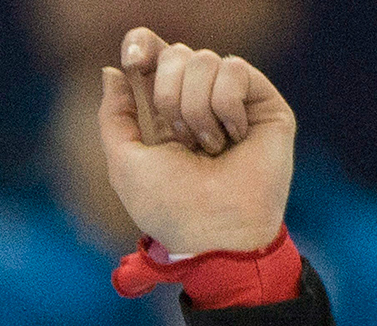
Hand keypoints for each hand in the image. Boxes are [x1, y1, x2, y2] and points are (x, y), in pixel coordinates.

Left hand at [99, 27, 295, 257]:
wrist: (212, 231)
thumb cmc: (167, 205)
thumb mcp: (124, 160)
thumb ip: (114, 114)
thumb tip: (112, 70)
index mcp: (165, 112)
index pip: (156, 57)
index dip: (143, 45)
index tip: (133, 58)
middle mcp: (200, 101)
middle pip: (177, 53)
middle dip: (166, 93)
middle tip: (178, 136)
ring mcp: (233, 101)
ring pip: (204, 59)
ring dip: (194, 107)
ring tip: (205, 147)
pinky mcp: (264, 104)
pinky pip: (235, 69)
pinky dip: (223, 105)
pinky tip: (232, 138)